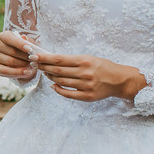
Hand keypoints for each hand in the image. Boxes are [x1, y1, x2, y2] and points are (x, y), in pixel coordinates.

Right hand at [0, 30, 36, 81]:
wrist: (19, 60)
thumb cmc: (23, 49)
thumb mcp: (27, 43)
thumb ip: (27, 41)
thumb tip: (24, 38)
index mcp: (3, 36)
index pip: (9, 38)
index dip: (20, 44)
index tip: (30, 49)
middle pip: (12, 51)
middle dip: (25, 56)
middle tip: (35, 60)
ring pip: (10, 61)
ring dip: (23, 64)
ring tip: (32, 66)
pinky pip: (6, 71)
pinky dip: (18, 72)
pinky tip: (27, 72)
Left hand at [29, 48, 144, 101]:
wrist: (119, 80)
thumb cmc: (103, 67)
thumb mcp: (89, 58)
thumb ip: (72, 60)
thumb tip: (52, 60)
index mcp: (84, 61)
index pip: (59, 59)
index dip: (44, 58)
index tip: (34, 57)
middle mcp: (84, 73)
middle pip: (57, 71)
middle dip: (43, 67)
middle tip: (34, 64)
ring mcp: (85, 86)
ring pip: (61, 82)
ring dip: (50, 77)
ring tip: (45, 73)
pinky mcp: (87, 96)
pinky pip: (67, 94)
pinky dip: (58, 90)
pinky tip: (53, 86)